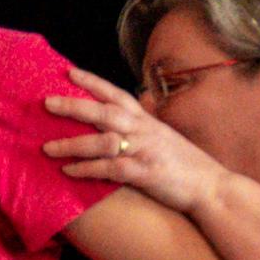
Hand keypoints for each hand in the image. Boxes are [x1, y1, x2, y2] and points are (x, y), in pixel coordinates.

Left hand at [44, 71, 229, 216]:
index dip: (92, 82)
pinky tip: (69, 171)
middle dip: (74, 105)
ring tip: (47, 148)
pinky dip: (87, 169)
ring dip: (72, 144)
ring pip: (103, 140)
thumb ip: (139, 130)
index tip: (68, 72)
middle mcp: (145, 131)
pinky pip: (111, 168)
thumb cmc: (185, 165)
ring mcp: (146, 150)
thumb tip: (114, 125)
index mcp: (147, 121)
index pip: (116, 94)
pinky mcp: (146, 173)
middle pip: (104, 111)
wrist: (213, 187)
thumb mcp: (163, 139)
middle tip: (47, 102)